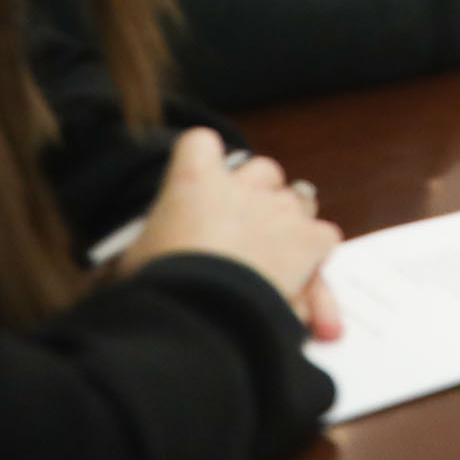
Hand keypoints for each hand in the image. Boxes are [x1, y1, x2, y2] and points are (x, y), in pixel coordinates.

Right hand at [121, 130, 342, 339]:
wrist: (199, 315)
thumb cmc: (157, 288)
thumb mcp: (136, 258)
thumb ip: (159, 238)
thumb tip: (157, 248)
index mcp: (193, 181)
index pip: (200, 144)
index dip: (202, 163)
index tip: (201, 184)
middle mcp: (244, 186)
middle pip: (262, 170)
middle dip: (257, 193)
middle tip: (242, 227)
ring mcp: (281, 210)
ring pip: (298, 198)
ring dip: (287, 221)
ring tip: (271, 256)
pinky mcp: (311, 238)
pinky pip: (324, 236)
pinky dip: (313, 254)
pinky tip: (297, 277)